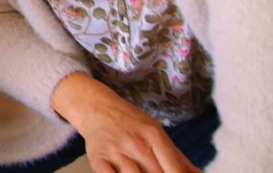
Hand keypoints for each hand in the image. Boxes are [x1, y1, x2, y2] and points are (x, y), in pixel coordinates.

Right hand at [53, 73, 199, 172]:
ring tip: (143, 172)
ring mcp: (116, 152)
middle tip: (157, 172)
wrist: (95, 107)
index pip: (174, 170)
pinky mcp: (98, 159)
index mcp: (153, 136)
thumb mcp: (156, 131)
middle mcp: (135, 144)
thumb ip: (177, 157)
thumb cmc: (130, 122)